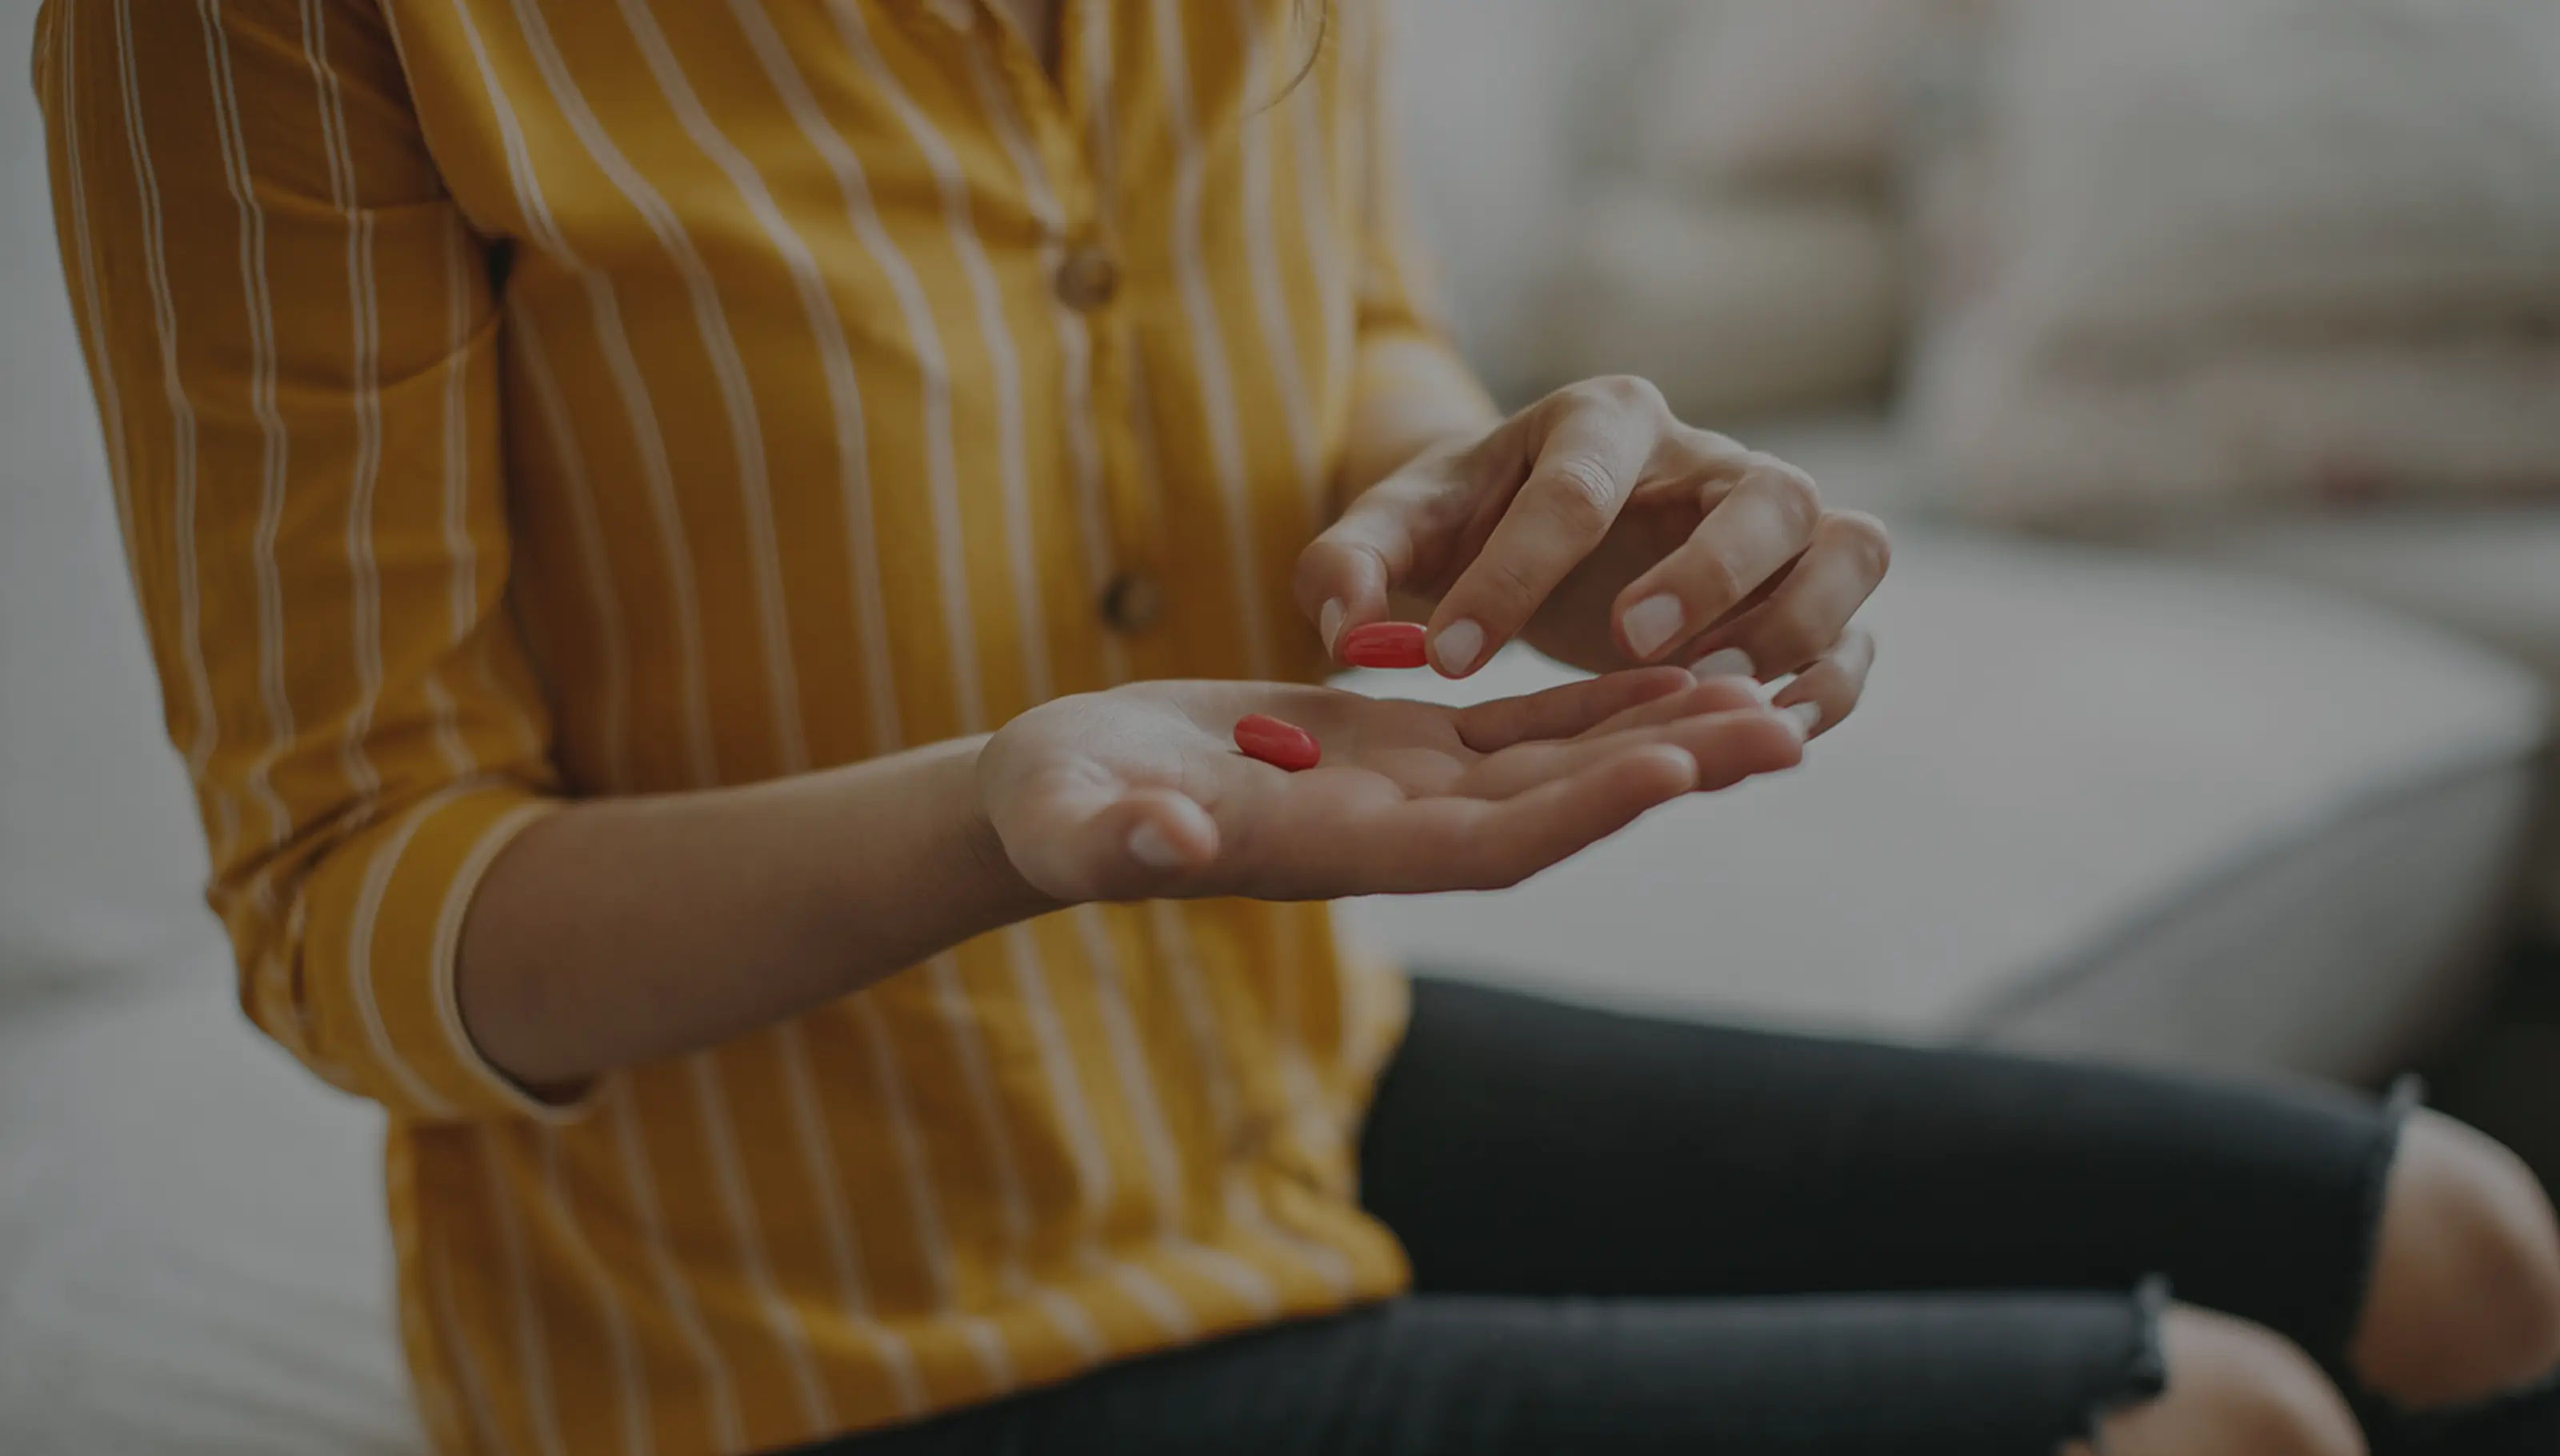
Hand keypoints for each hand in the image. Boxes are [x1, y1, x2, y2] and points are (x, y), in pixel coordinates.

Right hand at [975, 670, 1802, 903]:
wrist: (1059, 799)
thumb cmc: (1055, 809)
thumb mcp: (1077, 817)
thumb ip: (1123, 837)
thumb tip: (1170, 838)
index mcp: (1335, 854)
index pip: (1487, 843)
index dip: (1582, 808)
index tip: (1676, 765)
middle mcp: (1395, 836)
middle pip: (1558, 810)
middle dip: (1670, 770)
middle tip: (1789, 725)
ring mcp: (1404, 796)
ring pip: (1557, 768)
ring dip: (1661, 736)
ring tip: (1770, 693)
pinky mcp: (1399, 750)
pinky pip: (1520, 732)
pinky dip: (1596, 707)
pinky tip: (1667, 670)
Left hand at [1297, 376, 1888, 735]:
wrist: (1529, 535)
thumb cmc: (1467, 525)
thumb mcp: (1395, 530)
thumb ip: (1348, 563)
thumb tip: (1342, 624)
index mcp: (1601, 422)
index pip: (1576, 486)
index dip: (1514, 574)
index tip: (1451, 661)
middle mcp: (1710, 459)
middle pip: (1766, 491)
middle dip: (1709, 572)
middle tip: (1626, 645)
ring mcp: (1776, 524)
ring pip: (1849, 544)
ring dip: (1798, 621)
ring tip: (1714, 687)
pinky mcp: (1807, 592)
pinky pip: (1862, 629)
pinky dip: (1834, 681)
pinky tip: (1767, 728)